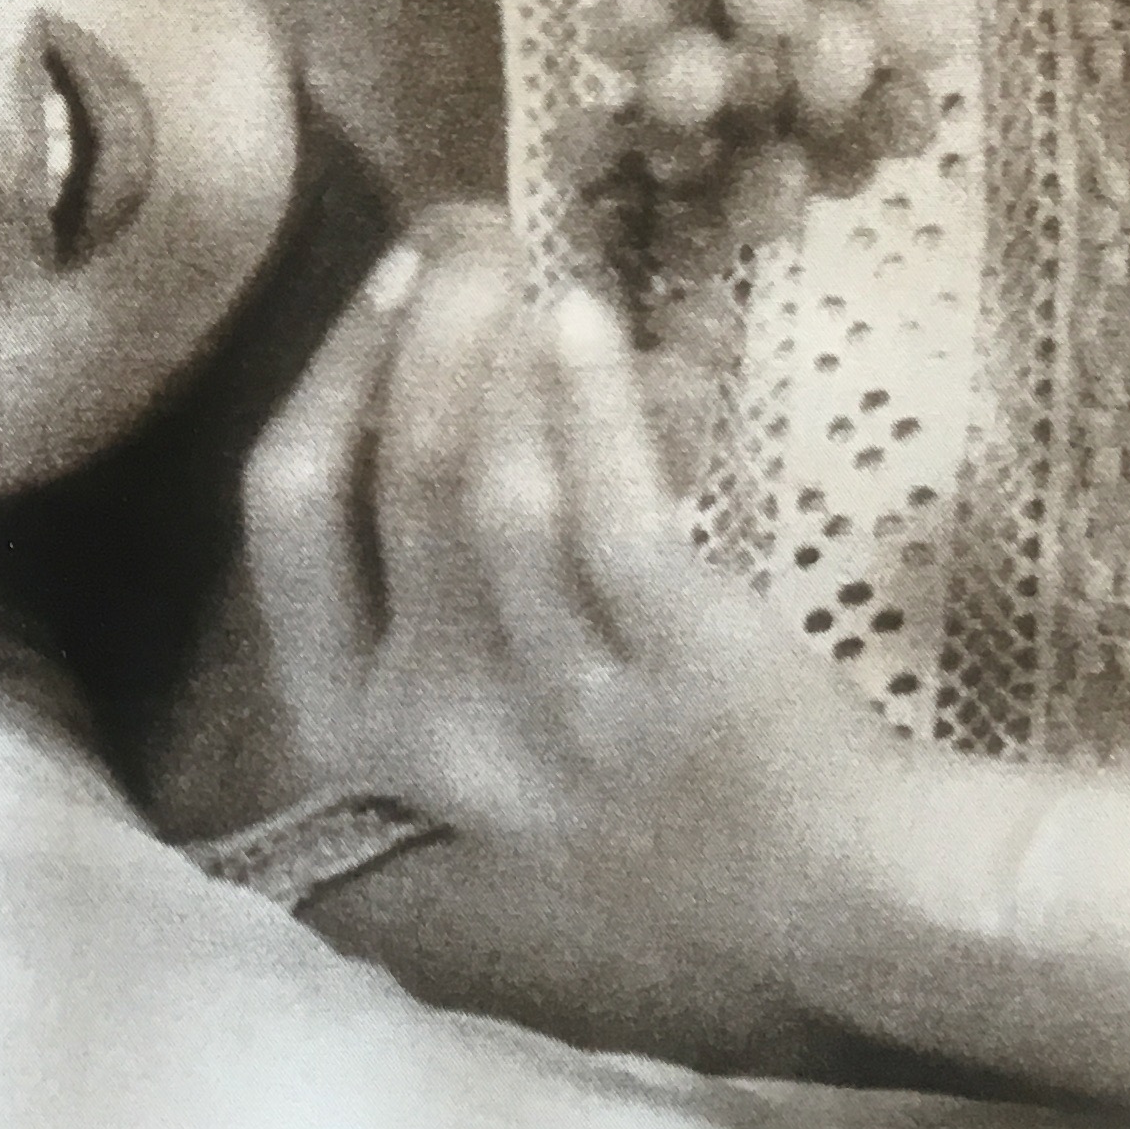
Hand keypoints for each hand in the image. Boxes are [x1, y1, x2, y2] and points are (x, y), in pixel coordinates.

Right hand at [194, 212, 911, 1076]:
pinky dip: (589, 393)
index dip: (327, 379)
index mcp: (362, 729)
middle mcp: (439, 730)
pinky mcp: (674, 671)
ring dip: (501, 348)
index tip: (388, 283)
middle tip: (467, 240)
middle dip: (415, 333)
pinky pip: (610, 504)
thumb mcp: (487, 708)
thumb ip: (431, 576)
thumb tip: (426, 359)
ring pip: (489, 486)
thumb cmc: (646, 775)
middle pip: (388, 482)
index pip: (289, 519)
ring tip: (533, 271)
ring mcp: (560, 708)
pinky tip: (587, 318)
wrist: (840, 888)